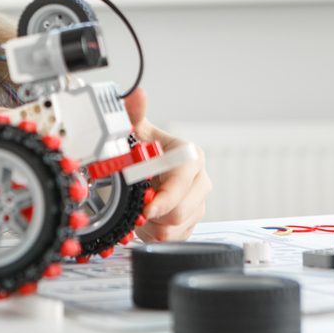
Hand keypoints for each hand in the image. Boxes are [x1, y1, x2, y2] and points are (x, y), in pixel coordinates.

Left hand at [124, 87, 212, 241]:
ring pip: (177, 228)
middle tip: (136, 206)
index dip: (162, 199)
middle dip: (154, 213)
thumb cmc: (142, 149)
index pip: (181, 184)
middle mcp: (200, 179)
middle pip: (180, 212)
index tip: (144, 207)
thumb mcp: (134, 131)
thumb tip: (137, 94)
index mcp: (190, 156)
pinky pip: (176, 238)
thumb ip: (133, 113)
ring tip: (140, 210)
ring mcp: (199, 202)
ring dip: (153, 225)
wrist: (147, 168)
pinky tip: (149, 220)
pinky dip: (157, 234)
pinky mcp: (194, 220)